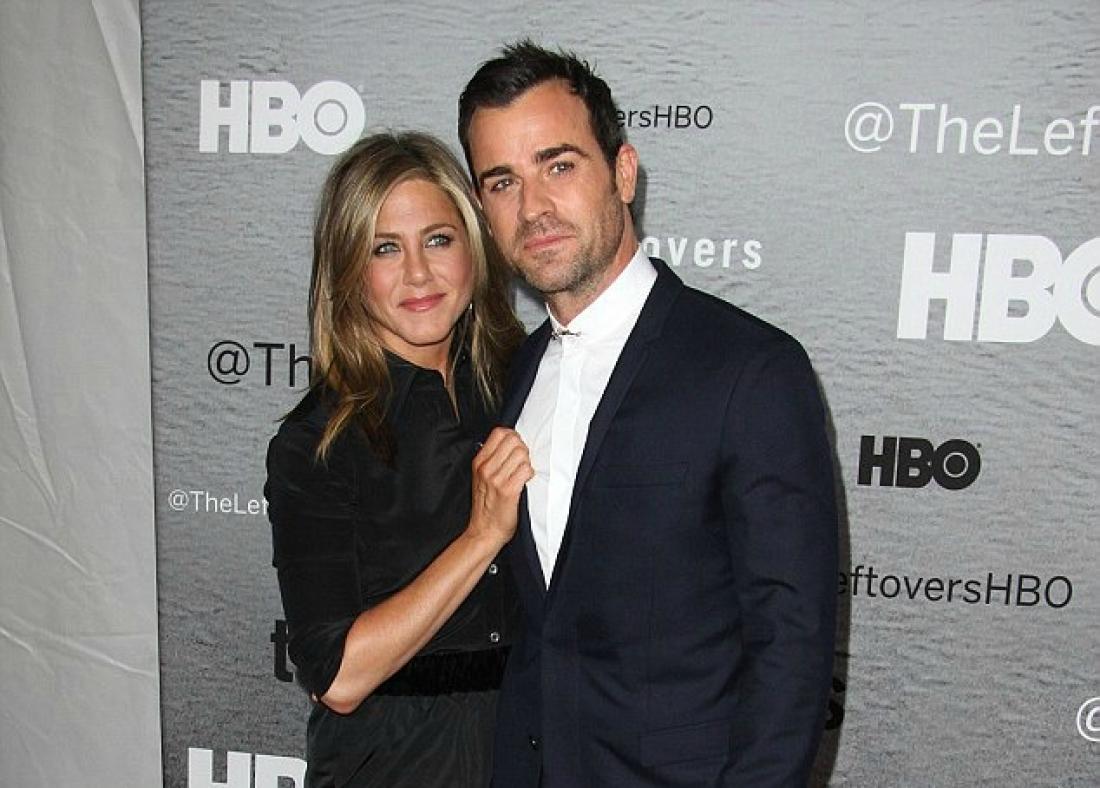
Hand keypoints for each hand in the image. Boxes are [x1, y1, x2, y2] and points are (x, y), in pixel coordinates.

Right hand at [468, 427, 532, 546]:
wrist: (485, 531)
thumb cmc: (486, 506)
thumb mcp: (481, 477)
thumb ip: (492, 459)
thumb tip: (511, 441)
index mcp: (479, 462)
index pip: (499, 433)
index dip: (513, 436)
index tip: (516, 447)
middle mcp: (486, 468)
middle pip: (513, 440)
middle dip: (522, 449)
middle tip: (521, 462)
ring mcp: (496, 479)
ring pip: (522, 454)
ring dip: (527, 463)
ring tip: (522, 474)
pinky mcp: (508, 491)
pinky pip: (526, 470)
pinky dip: (529, 474)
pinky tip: (524, 482)